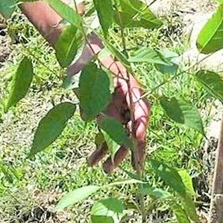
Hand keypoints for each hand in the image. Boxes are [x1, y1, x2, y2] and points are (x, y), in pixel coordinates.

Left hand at [73, 43, 148, 171]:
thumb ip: (96, 91)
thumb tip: (90, 120)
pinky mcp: (103, 115)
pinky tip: (92, 162)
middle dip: (132, 149)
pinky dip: (99, 149)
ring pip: (118, 137)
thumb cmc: (92, 58)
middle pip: (133, 129)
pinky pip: (104, 135)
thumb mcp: (96, 70)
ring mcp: (115, 111)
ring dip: (113, 154)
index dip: (140, 126)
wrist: (81, 52)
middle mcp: (127, 103)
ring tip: (107, 170)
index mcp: (132, 90)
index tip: (137, 138)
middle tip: (135, 168)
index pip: (140, 111)